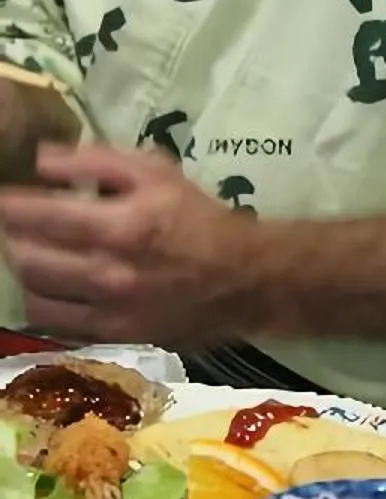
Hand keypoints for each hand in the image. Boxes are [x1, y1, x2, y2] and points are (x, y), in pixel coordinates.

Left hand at [0, 142, 250, 343]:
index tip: (0, 200)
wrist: (247, 278)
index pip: (38, 215)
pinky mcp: (119, 338)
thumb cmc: (198, 217)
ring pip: (37, 299)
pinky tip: (56, 291)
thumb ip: (96, 161)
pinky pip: (61, 328)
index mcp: (120, 225)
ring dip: (26, 275)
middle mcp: (110, 273)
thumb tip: (40, 160)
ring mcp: (112, 312)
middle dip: (12, 240)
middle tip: (16, 229)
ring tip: (32, 259)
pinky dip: (48, 307)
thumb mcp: (156, 172)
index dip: (8, 206)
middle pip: (27, 260)